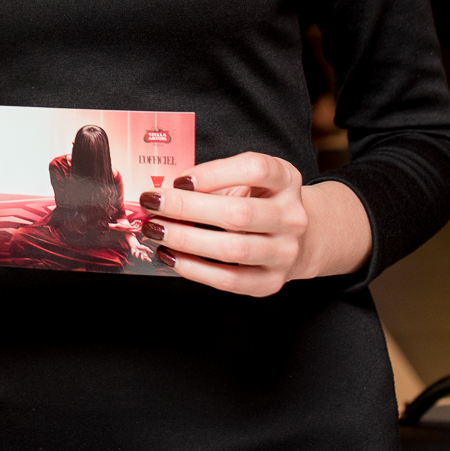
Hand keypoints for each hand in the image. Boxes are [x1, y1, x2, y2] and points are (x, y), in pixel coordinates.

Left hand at [139, 152, 368, 294]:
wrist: (297, 238)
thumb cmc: (258, 201)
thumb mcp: (246, 179)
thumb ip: (212, 180)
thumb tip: (164, 190)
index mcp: (286, 179)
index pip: (254, 169)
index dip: (212, 174)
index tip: (178, 179)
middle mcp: (292, 216)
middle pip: (238, 213)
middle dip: (186, 208)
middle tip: (152, 203)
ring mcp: (285, 252)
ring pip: (233, 249)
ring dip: (185, 240)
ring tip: (155, 230)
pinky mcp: (271, 281)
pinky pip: (230, 280)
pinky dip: (194, 269)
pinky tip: (170, 256)